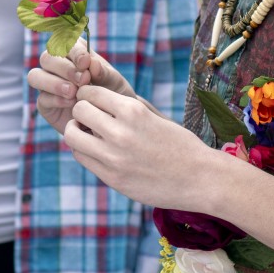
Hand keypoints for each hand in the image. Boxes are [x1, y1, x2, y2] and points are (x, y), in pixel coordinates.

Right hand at [27, 40, 132, 134]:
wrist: (112, 120)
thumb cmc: (112, 94)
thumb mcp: (114, 82)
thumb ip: (103, 72)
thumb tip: (91, 63)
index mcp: (74, 52)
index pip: (65, 42)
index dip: (73, 52)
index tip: (86, 63)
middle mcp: (57, 65)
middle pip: (47, 58)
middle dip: (64, 68)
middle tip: (83, 80)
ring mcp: (48, 85)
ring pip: (35, 76)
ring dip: (54, 83)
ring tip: (73, 92)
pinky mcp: (45, 104)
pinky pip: (42, 98)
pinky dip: (56, 99)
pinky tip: (72, 104)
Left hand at [64, 84, 211, 209]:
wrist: (200, 179)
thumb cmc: (180, 144)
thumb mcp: (155, 116)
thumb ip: (129, 106)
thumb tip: (101, 96)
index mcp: (133, 111)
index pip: (90, 93)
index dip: (87, 95)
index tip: (92, 101)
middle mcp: (120, 132)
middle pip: (78, 110)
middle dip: (81, 111)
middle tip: (88, 118)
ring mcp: (114, 157)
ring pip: (72, 135)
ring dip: (77, 132)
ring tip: (87, 135)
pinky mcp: (112, 178)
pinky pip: (82, 158)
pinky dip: (84, 151)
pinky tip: (96, 152)